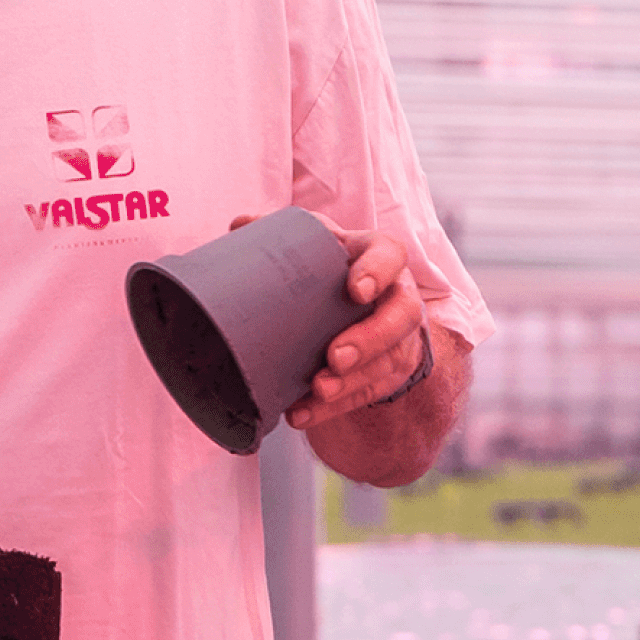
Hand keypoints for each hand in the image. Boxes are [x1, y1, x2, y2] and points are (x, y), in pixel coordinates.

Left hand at [276, 215, 430, 429]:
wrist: (361, 307)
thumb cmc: (331, 270)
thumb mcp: (314, 246)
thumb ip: (279, 234)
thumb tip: (239, 226)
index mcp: (377, 256)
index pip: (391, 255)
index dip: (378, 271)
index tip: (355, 290)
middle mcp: (397, 296)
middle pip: (401, 316)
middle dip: (370, 339)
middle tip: (335, 357)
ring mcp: (399, 338)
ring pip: (388, 361)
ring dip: (352, 382)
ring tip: (318, 391)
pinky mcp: (389, 372)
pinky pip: (368, 393)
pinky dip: (334, 408)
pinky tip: (303, 413)